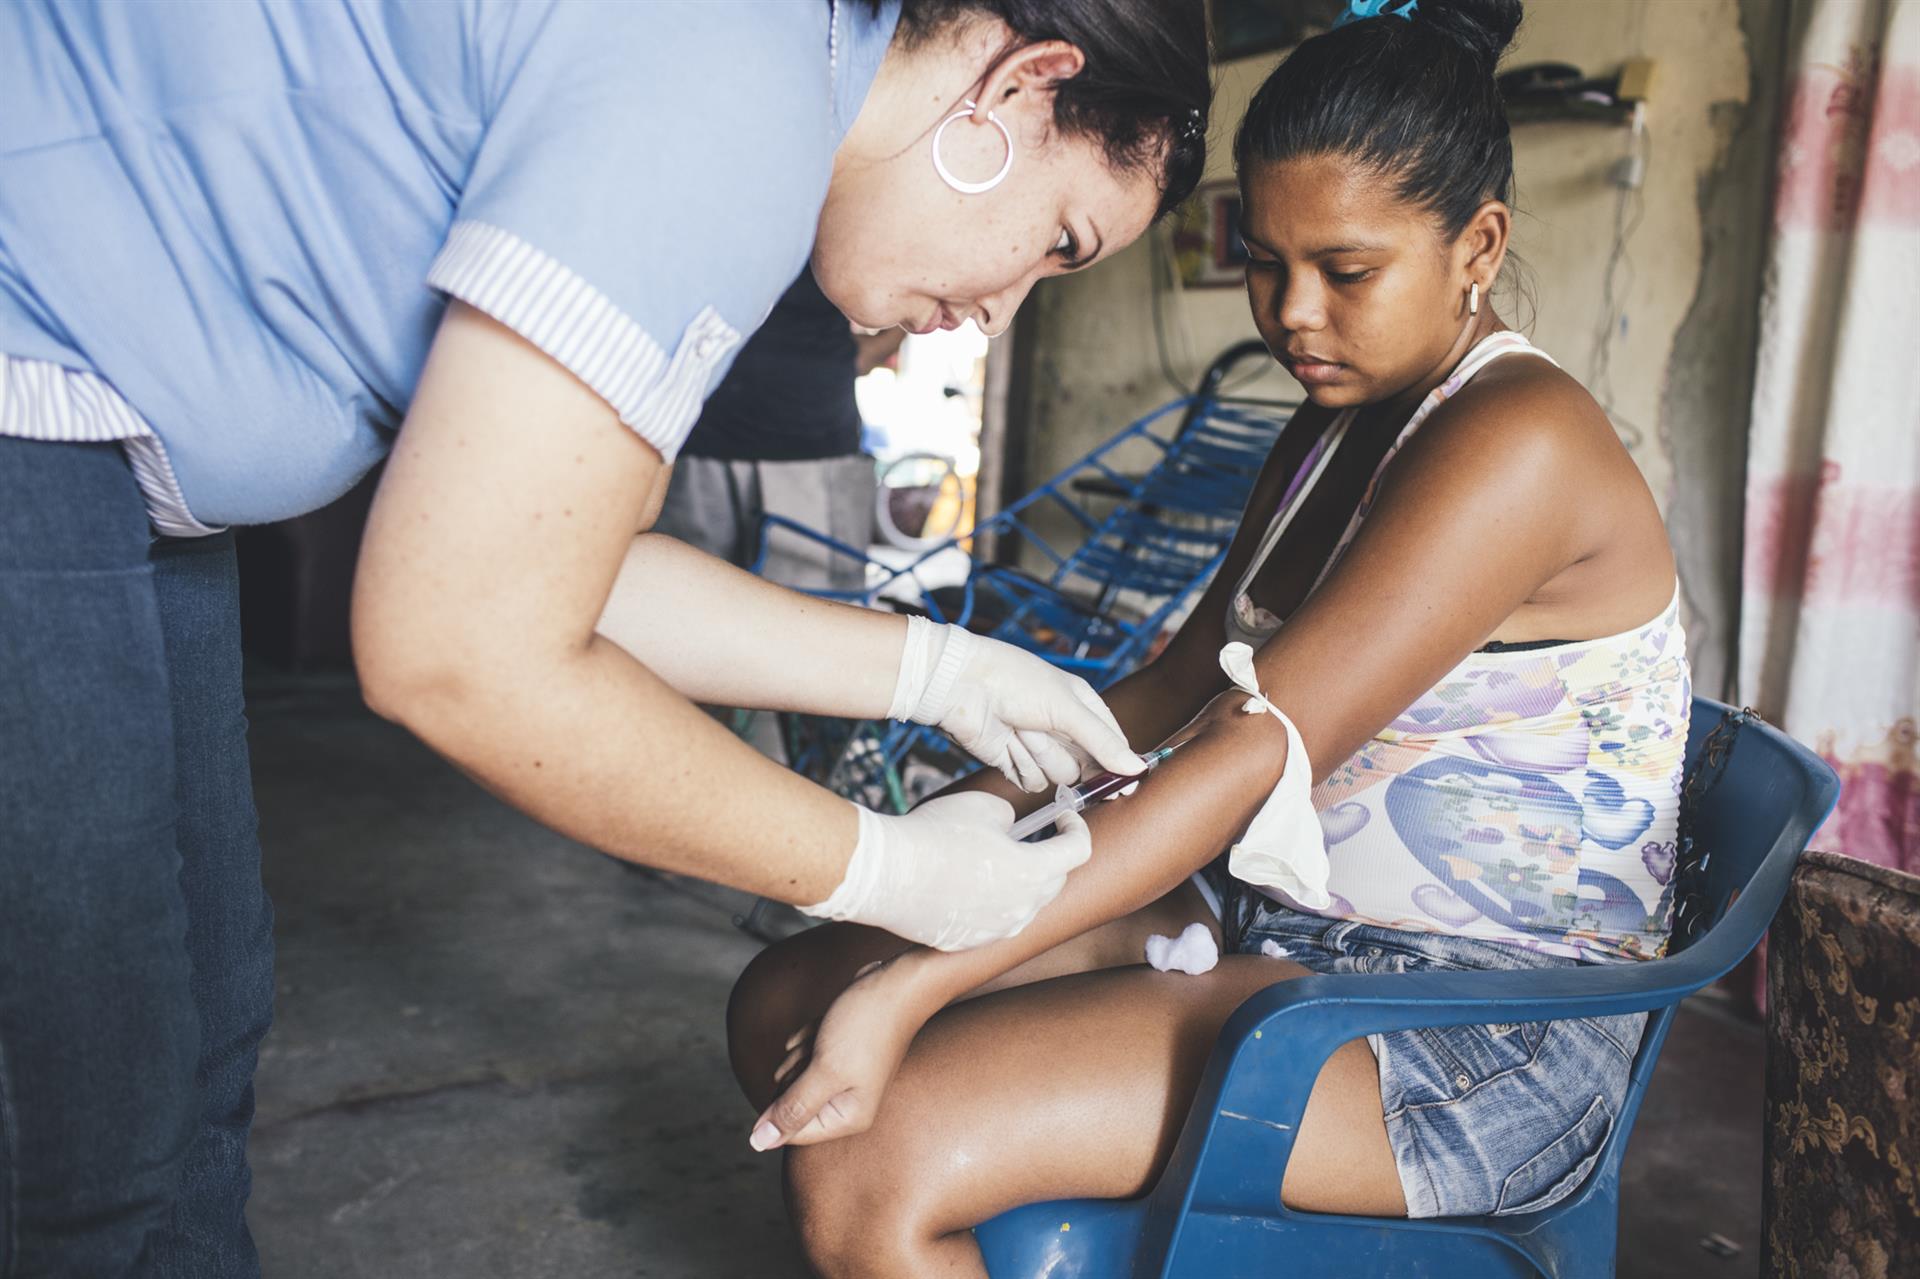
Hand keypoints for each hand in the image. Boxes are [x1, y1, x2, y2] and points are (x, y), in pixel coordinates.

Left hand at [748, 954, 928, 1150]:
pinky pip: (808, 1053)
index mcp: (848, 1116)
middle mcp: (848, 1101)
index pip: (793, 1132)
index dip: (780, 1106)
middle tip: (819, 1053)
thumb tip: (760, 1143)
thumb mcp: (824, 1070)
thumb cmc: (866, 1027)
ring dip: (801, 1052)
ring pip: (798, 1075)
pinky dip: (809, 1038)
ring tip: (825, 1037)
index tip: (799, 1076)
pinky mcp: (843, 1054)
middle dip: (795, 1073)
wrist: (897, 984)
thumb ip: (793, 1108)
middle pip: (793, 1101)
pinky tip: (822, 1027)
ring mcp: (846, 1077)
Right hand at [798, 792, 1089, 949]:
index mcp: (1032, 871)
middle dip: (1051, 857)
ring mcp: (996, 930)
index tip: (1065, 818)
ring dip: (1022, 883)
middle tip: (1035, 836)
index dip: (1076, 829)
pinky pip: (995, 922)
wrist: (886, 873)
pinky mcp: (969, 942)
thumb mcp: (983, 807)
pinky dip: (993, 903)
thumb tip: (1013, 829)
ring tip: (997, 860)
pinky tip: (970, 885)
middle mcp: (1021, 908)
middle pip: (1055, 882)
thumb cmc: (934, 834)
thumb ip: (1011, 818)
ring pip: (1025, 905)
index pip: (1078, 852)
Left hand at [889, 617, 1144, 791]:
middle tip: (1053, 739)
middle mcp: (1063, 730)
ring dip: (1042, 756)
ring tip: (1022, 729)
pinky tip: (1007, 741)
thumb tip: (1137, 769)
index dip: (1120, 765)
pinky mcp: (1014, 764)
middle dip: (1073, 758)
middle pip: (1088, 766)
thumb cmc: (1016, 682)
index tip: (1127, 786)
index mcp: (1082, 707)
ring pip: (1060, 776)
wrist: (962, 686)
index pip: (1113, 744)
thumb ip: (1102, 742)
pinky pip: (1032, 782)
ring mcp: (1039, 749)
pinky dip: (1021, 765)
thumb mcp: (1067, 707)